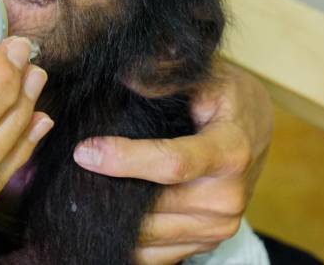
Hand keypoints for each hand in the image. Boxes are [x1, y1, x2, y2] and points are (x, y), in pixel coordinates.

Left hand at [73, 61, 271, 264]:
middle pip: (155, 208)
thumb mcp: (202, 76)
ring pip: (150, 235)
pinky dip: (125, 240)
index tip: (84, 151)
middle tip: (70, 173)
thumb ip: (165, 76)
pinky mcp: (205, 243)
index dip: (125, 159)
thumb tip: (126, 77)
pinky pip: (157, 256)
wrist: (252, 131)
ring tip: (80, 190)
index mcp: (229, 151)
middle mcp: (228, 196)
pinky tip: (101, 217)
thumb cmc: (223, 97)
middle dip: (108, 191)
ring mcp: (218, 227)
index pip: (172, 164)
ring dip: (112, 218)